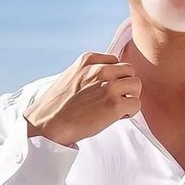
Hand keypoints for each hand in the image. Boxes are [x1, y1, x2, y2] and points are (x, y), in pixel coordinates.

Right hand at [23, 52, 141, 146]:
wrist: (47, 124)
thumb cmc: (56, 106)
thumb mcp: (70, 77)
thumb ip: (88, 73)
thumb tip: (106, 78)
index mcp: (88, 60)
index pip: (115, 61)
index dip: (114, 76)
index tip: (106, 89)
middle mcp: (100, 70)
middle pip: (129, 70)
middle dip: (125, 85)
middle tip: (116, 99)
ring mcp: (109, 87)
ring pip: (136, 85)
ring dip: (131, 97)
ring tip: (119, 108)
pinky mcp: (115, 105)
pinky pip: (136, 104)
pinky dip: (130, 112)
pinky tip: (118, 117)